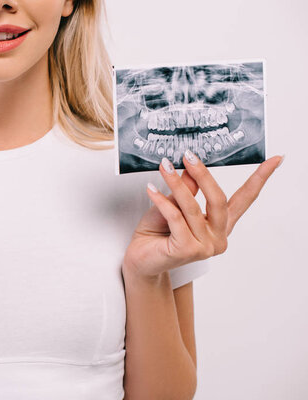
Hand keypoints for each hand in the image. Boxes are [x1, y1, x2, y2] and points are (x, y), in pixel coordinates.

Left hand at [122, 150, 283, 278]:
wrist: (141, 260)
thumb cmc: (156, 234)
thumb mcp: (173, 205)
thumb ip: (186, 190)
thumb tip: (192, 168)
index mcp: (220, 225)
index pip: (244, 199)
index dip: (260, 179)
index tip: (275, 160)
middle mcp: (217, 236)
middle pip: (218, 199)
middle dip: (203, 174)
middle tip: (189, 155)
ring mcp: (204, 246)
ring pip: (191, 207)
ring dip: (176, 183)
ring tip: (164, 167)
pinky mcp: (187, 250)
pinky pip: (175, 218)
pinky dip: (162, 201)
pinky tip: (151, 190)